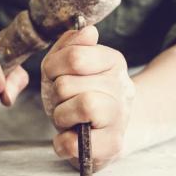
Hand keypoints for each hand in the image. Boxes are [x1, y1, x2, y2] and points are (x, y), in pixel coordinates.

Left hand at [40, 25, 134, 169]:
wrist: (105, 133)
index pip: (75, 57)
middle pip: (68, 84)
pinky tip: (70, 136)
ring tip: (69, 118)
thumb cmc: (82, 96)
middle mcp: (122, 87)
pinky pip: (75, 142)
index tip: (56, 76)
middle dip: (57, 95)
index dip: (53, 68)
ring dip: (61, 116)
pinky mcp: (113, 145)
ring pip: (82, 106)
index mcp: (113, 61)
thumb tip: (88, 31)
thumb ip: (71, 45)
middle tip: (66, 101)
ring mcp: (120, 117)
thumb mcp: (69, 68)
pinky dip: (62, 142)